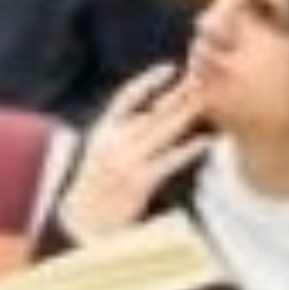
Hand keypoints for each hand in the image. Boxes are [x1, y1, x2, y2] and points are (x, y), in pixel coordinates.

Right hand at [58, 63, 210, 240]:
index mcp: (103, 131)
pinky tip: (205, 141)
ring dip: (188, 114)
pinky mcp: (139, 181)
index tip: (170, 68)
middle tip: (203, 78)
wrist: (80, 222)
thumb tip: (148, 117)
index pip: (126, 97)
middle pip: (153, 111)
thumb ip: (121, 135)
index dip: (148, 81)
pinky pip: (169, 160)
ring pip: (163, 130)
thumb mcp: (100, 154)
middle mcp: (114, 141)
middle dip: (179, 93)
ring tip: (208, 100)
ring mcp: (126, 160)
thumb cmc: (95, 189)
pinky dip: (189, 149)